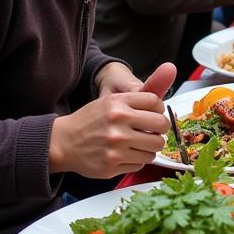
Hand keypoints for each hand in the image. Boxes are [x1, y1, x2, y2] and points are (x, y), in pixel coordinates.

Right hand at [50, 62, 175, 176]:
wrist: (62, 142)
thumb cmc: (91, 121)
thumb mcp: (112, 100)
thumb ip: (141, 92)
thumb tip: (171, 68)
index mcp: (118, 103)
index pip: (156, 103)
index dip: (158, 110)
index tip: (153, 115)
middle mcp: (117, 122)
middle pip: (161, 126)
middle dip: (159, 130)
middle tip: (150, 132)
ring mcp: (115, 145)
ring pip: (155, 148)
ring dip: (149, 147)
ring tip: (136, 144)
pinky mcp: (112, 164)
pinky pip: (142, 164)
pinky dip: (137, 160)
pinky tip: (125, 154)